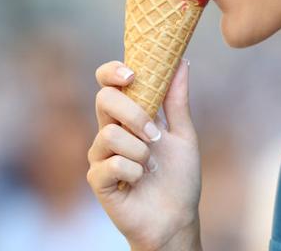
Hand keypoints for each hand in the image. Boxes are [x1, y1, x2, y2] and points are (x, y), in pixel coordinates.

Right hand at [87, 59, 201, 250]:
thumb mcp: (183, 134)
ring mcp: (101, 155)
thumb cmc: (179, 178)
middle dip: (133, 113)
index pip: (108, 83)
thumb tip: (181, 62)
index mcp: (128, 116)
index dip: (112, 72)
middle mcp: (110, 131)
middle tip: (155, 133)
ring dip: (140, 150)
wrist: (176, 218)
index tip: (132, 74)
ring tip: (151, 166)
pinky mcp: (97, 179)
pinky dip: (134, 171)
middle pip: (104, 99)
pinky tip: (140, 181)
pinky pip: (112, 163)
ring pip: (110, 134)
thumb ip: (177, 100)